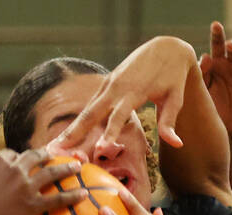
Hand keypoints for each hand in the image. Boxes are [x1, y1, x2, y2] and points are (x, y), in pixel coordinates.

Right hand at [0, 144, 86, 214]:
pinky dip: (72, 196)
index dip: (17, 157)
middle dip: (47, 154)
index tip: (23, 160)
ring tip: (78, 166)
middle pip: (35, 157)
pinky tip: (84, 195)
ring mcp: (25, 186)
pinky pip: (57, 198)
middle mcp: (14, 170)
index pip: (12, 154)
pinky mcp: (33, 204)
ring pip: (51, 173)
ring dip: (66, 169)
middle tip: (58, 154)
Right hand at [53, 36, 196, 150]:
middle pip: (91, 113)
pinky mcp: (106, 84)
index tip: (101, 149)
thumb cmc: (173, 75)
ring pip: (86, 110)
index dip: (110, 133)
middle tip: (59, 150)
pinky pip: (90, 105)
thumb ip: (170, 121)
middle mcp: (116, 87)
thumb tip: (176, 144)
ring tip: (55, 146)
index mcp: (134, 91)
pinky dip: (78, 121)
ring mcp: (108, 85)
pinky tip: (67, 135)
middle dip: (75, 132)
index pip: (118, 116)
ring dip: (70, 128)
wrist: (166, 47)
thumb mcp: (175, 97)